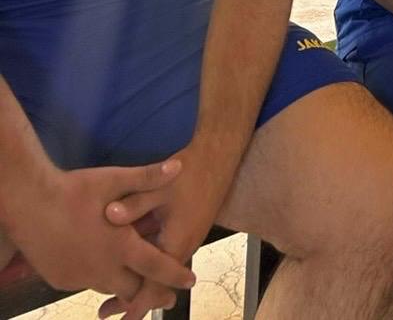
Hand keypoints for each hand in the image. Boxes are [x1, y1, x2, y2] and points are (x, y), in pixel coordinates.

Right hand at [5, 160, 193, 310]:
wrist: (29, 205)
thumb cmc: (74, 191)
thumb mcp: (114, 179)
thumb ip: (148, 177)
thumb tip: (179, 166)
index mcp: (120, 246)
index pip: (155, 267)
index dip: (174, 276)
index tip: (190, 281)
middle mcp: (102, 268)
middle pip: (133, 289)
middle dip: (151, 292)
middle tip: (166, 295)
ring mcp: (80, 277)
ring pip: (110, 288)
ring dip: (125, 285)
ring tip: (137, 281)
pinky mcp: (61, 280)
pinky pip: (87, 284)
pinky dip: (100, 279)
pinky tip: (104, 268)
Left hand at [101, 142, 234, 319]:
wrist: (218, 157)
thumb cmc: (191, 173)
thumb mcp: (161, 188)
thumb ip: (134, 203)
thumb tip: (108, 215)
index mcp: (177, 242)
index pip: (157, 283)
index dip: (138, 303)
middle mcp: (183, 247)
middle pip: (157, 283)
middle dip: (132, 299)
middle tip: (105, 311)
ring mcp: (185, 238)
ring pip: (159, 270)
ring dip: (138, 282)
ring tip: (110, 295)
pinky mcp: (184, 229)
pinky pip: (163, 255)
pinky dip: (146, 265)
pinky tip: (128, 261)